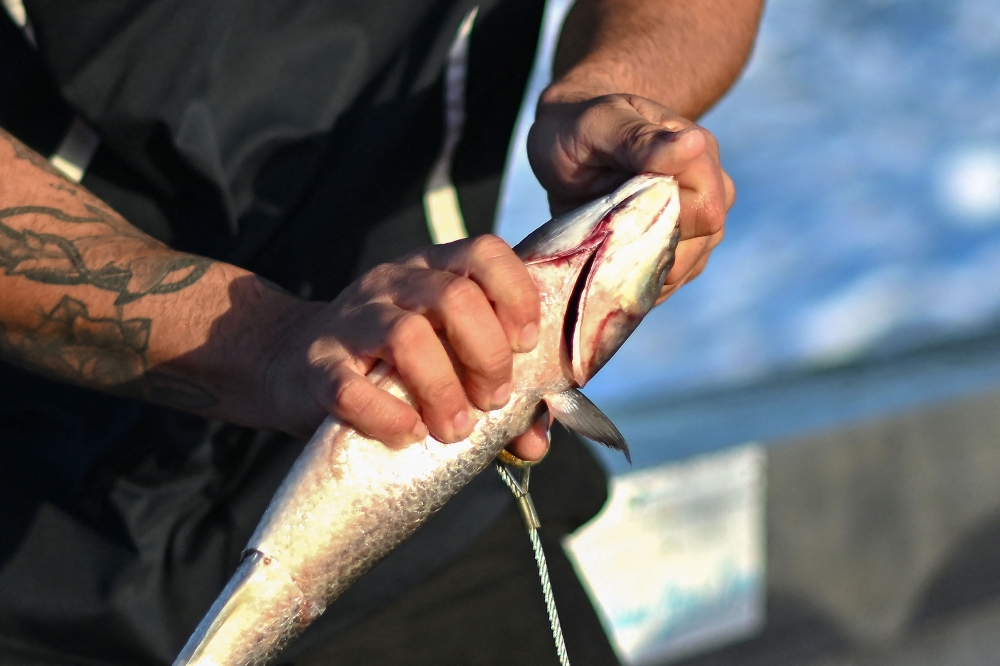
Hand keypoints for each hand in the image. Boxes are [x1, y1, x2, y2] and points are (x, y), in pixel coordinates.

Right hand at [262, 235, 548, 458]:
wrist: (288, 363)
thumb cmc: (384, 363)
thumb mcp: (442, 357)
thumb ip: (491, 388)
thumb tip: (535, 442)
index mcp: (431, 269)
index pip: (484, 253)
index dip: (516, 296)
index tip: (526, 345)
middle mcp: (392, 282)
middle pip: (455, 297)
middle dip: (488, 355)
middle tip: (493, 399)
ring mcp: (350, 320)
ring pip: (406, 335)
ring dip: (444, 389)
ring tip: (456, 428)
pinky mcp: (316, 366)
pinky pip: (352, 389)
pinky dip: (388, 417)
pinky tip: (409, 434)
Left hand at [528, 92, 734, 301]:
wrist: (567, 140)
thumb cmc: (580, 127)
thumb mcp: (599, 126)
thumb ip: (640, 139)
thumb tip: (693, 144)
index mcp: (697, 155)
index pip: (706, 211)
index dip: (666, 227)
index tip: (618, 224)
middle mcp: (707, 187)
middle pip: (702, 244)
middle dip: (653, 255)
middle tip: (603, 246)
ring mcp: (695, 218)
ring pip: (688, 266)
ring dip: (646, 273)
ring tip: (603, 260)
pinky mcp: (678, 243)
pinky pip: (672, 277)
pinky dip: (641, 282)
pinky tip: (611, 274)